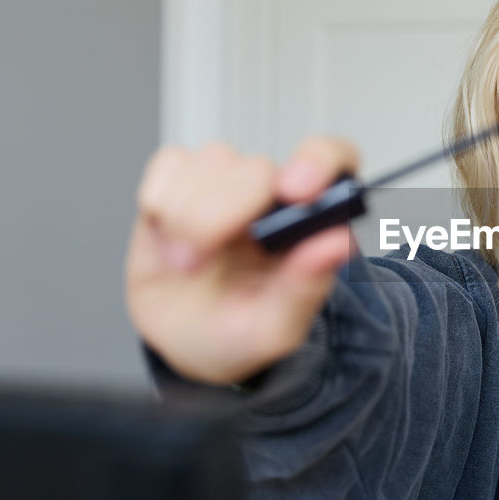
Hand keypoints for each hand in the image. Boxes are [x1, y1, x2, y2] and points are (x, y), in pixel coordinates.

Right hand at [125, 138, 358, 384]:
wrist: (185, 341)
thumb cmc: (239, 331)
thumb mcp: (274, 328)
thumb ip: (306, 285)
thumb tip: (338, 243)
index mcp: (311, 221)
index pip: (334, 158)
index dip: (319, 162)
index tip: (296, 191)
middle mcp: (273, 192)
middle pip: (257, 168)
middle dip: (221, 215)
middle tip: (198, 264)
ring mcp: (227, 179)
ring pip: (211, 162)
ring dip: (187, 217)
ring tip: (186, 263)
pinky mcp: (182, 176)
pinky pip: (170, 163)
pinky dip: (160, 201)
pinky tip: (167, 235)